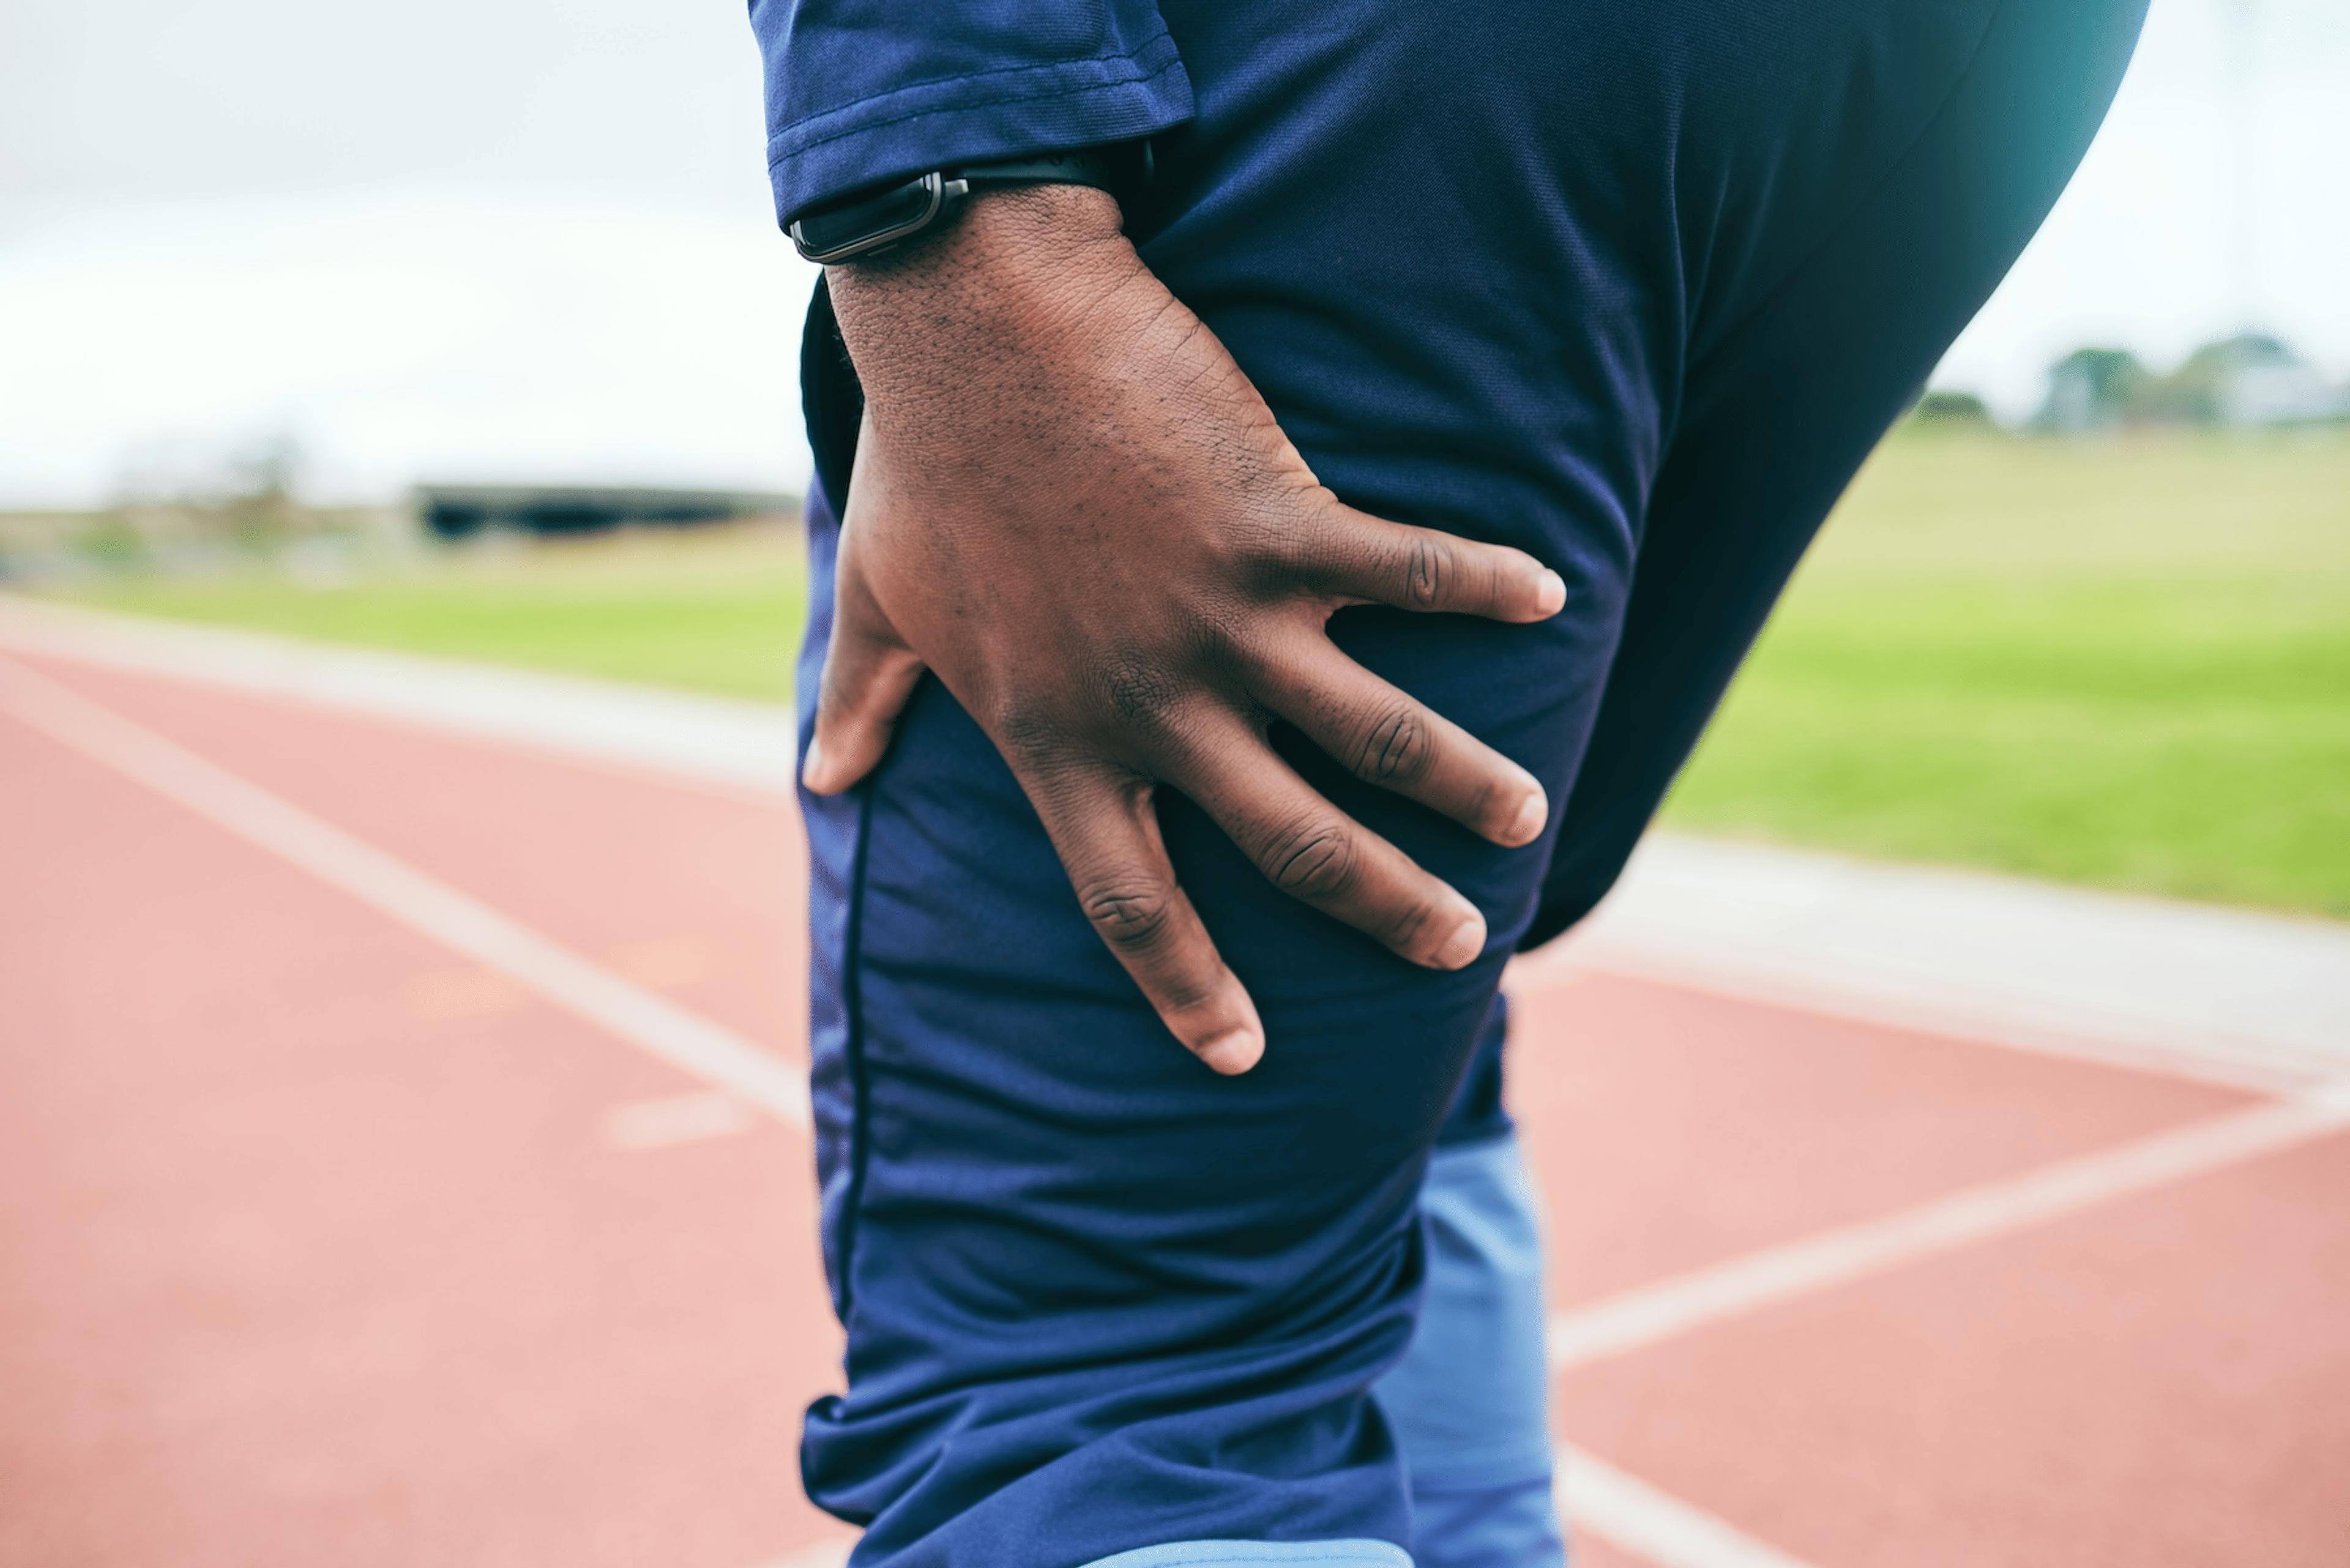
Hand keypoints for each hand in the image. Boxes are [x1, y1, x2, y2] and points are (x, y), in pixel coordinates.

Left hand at [808, 185, 1563, 1074]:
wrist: (975, 324)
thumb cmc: (927, 460)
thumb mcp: (880, 602)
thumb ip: (865, 704)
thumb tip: (826, 780)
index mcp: (1055, 737)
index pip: (1126, 902)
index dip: (1185, 987)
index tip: (1238, 1055)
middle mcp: (1151, 704)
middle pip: (1289, 845)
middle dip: (1383, 908)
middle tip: (1457, 951)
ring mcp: (1222, 619)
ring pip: (1374, 736)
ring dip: (1462, 784)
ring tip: (1526, 819)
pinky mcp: (1277, 524)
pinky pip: (1406, 570)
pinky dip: (1485, 583)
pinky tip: (1549, 596)